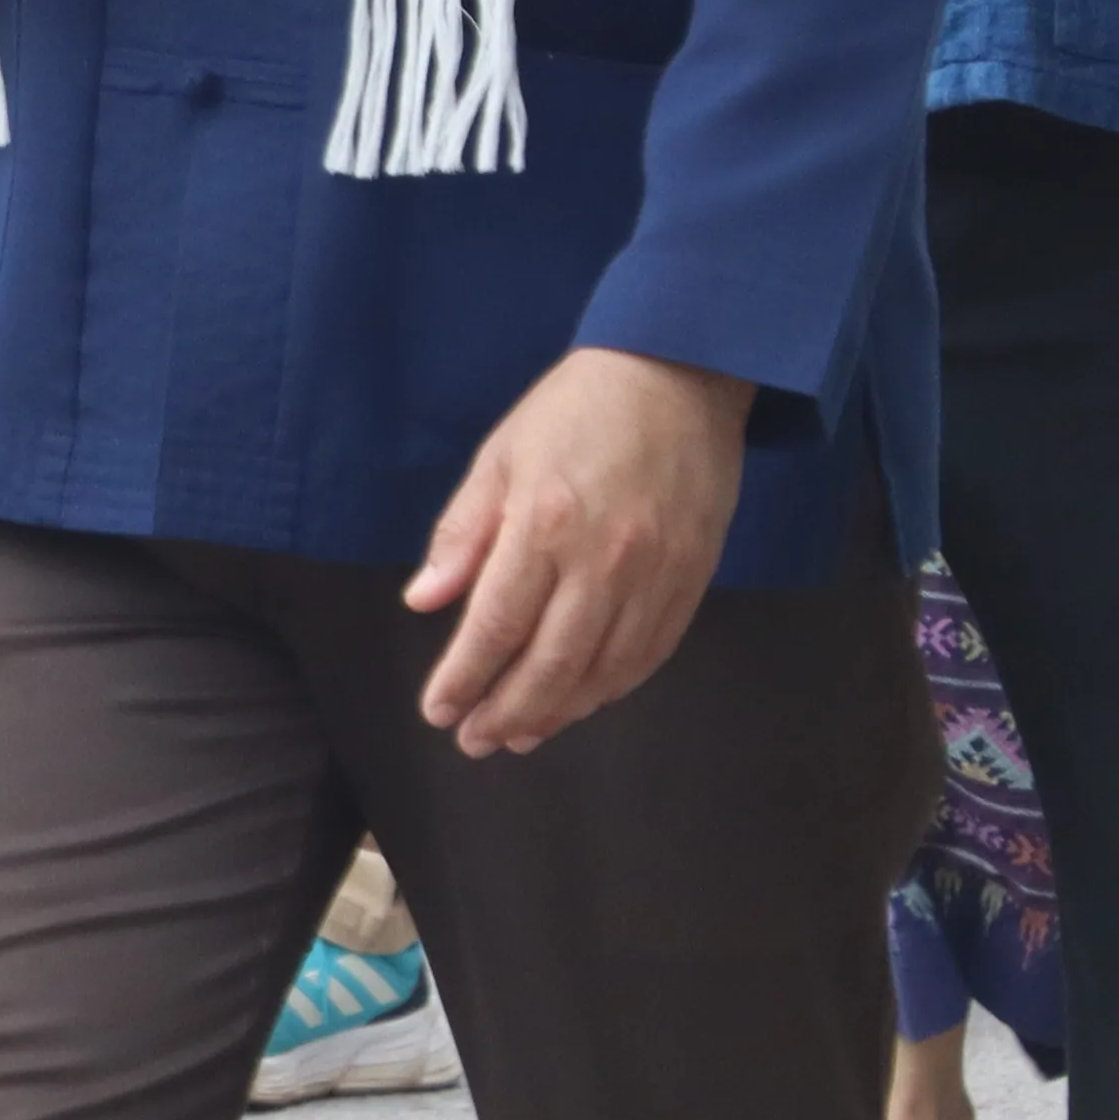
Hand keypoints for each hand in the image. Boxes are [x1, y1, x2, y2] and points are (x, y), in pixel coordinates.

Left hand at [408, 347, 750, 755]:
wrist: (678, 377)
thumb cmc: (573, 412)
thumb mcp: (499, 458)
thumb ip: (462, 535)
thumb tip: (423, 602)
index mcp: (545, 525)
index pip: (496, 625)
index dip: (465, 677)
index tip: (439, 711)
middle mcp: (605, 561)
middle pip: (551, 662)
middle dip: (508, 711)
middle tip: (475, 742)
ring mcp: (657, 575)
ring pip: (605, 669)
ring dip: (559, 711)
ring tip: (520, 735)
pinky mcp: (695, 579)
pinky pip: (651, 653)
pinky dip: (613, 686)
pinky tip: (582, 702)